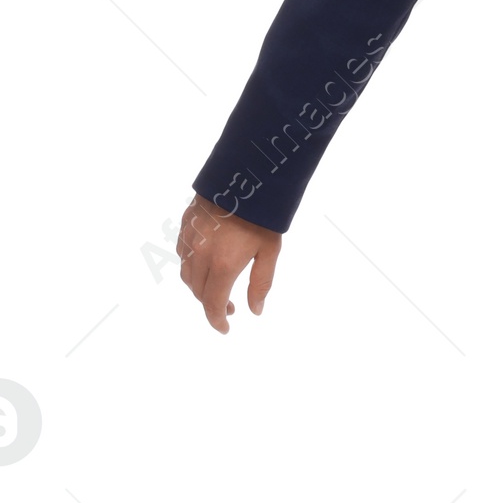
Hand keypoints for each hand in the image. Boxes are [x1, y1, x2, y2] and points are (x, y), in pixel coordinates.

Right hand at [177, 195, 281, 333]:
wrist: (246, 175)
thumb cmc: (263, 214)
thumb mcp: (270, 251)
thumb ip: (260, 283)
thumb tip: (254, 310)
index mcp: (222, 265)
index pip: (212, 304)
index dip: (217, 320)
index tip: (225, 328)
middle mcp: (199, 255)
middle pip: (198, 292)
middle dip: (211, 304)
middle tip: (229, 307)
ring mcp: (188, 239)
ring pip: (186, 274)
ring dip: (199, 287)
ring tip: (218, 287)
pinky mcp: (184, 224)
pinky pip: (182, 254)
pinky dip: (192, 266)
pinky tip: (206, 263)